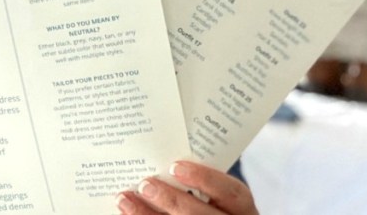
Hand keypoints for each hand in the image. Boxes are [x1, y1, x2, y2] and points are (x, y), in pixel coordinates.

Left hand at [116, 161, 257, 214]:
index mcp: (241, 207)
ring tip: (125, 200)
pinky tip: (127, 214)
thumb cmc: (212, 202)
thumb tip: (161, 158)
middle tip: (145, 184)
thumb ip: (198, 180)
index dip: (204, 179)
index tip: (176, 166)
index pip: (230, 192)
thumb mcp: (217, 193)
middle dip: (170, 200)